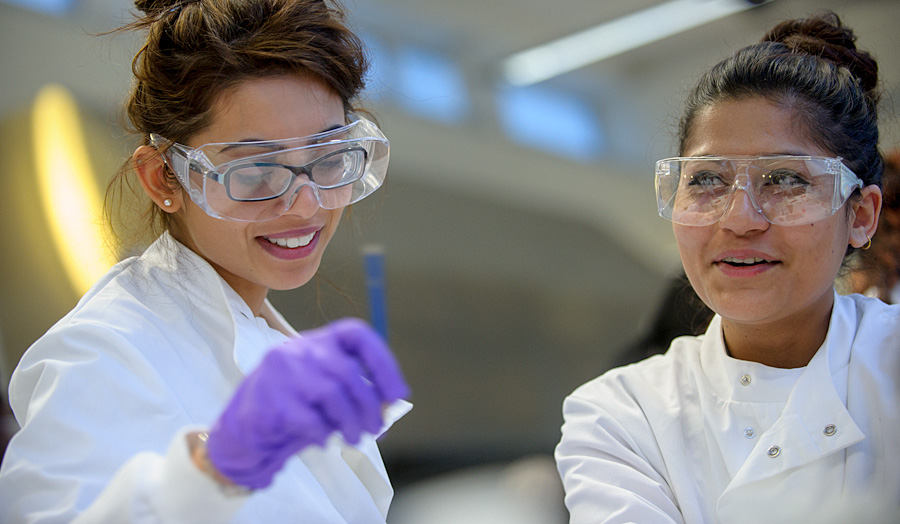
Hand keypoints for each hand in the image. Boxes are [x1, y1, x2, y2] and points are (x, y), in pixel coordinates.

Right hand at [205, 318, 408, 488]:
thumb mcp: (324, 390)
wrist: (243, 431)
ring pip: (331, 394)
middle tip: (376, 428)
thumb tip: (390, 406)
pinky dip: (322, 434)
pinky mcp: (270, 400)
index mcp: (317, 341)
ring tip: (354, 437)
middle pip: (348, 371)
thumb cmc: (293, 408)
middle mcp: (298, 349)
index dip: (383, 363)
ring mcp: (281, 372)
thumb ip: (353, 391)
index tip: (398, 394)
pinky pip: (310, 419)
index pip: (357, 335)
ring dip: (350, 422)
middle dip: (369, 404)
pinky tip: (321, 440)